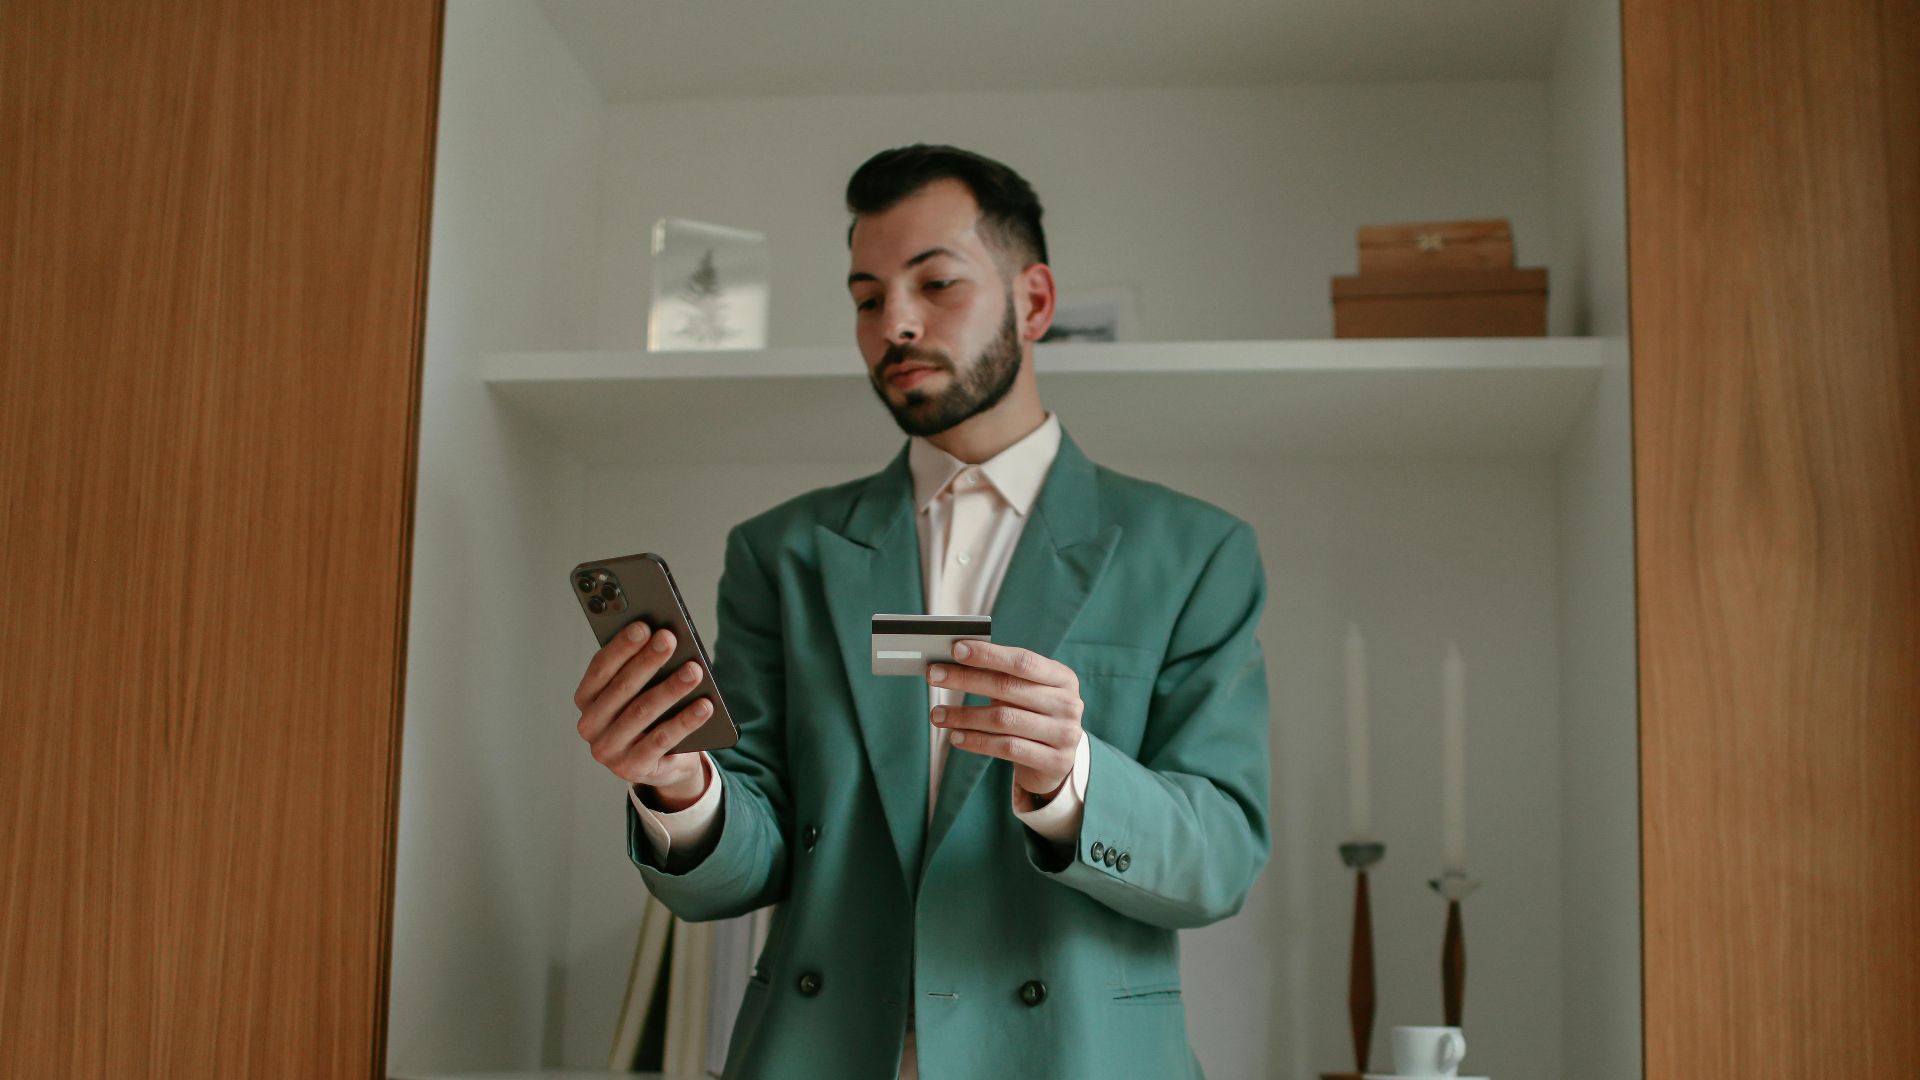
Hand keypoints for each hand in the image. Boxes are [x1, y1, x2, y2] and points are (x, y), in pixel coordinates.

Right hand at [574, 620, 710, 808]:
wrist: (665, 763)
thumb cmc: (650, 715)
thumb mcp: (641, 690)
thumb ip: (642, 668)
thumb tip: (663, 638)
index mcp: (586, 699)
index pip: (600, 668)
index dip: (621, 647)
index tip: (643, 626)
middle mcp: (591, 725)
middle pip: (622, 688)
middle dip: (648, 661)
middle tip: (669, 639)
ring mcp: (609, 750)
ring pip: (642, 712)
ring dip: (671, 689)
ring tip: (694, 670)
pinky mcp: (632, 768)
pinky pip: (662, 740)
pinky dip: (685, 721)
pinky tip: (705, 705)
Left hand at [928, 639, 1082, 800]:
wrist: (1058, 761)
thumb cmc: (1034, 716)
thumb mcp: (1027, 692)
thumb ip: (1002, 676)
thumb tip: (956, 661)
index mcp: (1062, 677)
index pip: (1022, 661)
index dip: (988, 654)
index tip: (956, 649)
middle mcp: (1068, 703)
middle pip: (1008, 688)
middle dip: (965, 680)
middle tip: (933, 677)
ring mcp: (1064, 734)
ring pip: (1003, 720)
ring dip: (964, 716)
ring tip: (937, 715)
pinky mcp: (1054, 761)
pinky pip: (1006, 748)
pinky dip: (976, 742)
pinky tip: (956, 737)